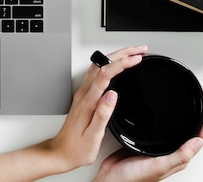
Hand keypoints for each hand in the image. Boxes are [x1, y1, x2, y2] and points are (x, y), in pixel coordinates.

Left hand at [46, 45, 147, 172]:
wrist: (62, 152)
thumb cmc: (77, 148)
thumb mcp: (93, 136)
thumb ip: (102, 114)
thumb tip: (112, 95)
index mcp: (88, 101)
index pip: (106, 74)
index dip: (122, 63)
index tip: (137, 59)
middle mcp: (84, 93)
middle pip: (103, 64)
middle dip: (123, 54)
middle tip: (140, 50)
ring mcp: (83, 92)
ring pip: (99, 66)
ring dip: (116, 56)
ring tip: (132, 53)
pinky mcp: (84, 96)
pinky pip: (97, 73)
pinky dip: (110, 65)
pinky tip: (116, 66)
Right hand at [91, 97, 202, 181]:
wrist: (111, 178)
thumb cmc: (133, 178)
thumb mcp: (159, 166)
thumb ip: (180, 156)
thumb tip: (199, 141)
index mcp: (178, 158)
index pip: (200, 137)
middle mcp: (171, 153)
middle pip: (194, 132)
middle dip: (202, 116)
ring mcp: (160, 147)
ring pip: (180, 130)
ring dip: (189, 117)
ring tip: (194, 104)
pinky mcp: (147, 142)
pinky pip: (162, 128)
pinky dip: (168, 119)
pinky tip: (165, 113)